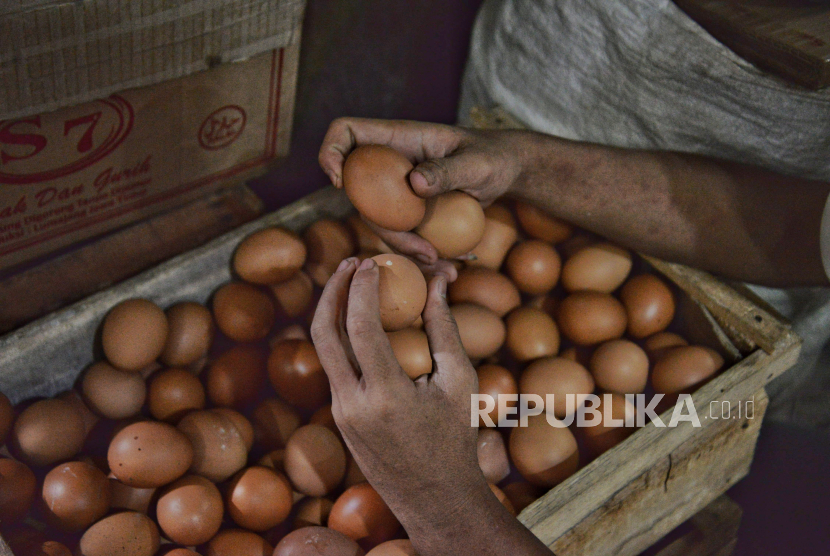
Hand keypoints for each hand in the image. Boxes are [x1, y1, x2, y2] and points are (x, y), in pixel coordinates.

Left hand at [310, 256, 487, 526]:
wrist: (433, 497)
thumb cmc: (455, 438)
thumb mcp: (459, 381)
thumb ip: (445, 328)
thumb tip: (439, 282)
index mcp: (385, 395)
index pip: (360, 326)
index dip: (361, 287)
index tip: (372, 262)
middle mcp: (352, 404)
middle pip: (323, 332)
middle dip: (332, 290)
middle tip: (349, 262)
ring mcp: (340, 412)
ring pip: (322, 349)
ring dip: (331, 310)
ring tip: (349, 283)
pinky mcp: (338, 417)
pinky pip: (333, 366)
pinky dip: (340, 336)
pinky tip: (357, 318)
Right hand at [318, 118, 530, 275]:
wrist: (504, 173)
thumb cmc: (493, 157)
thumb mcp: (476, 164)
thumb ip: (448, 171)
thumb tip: (414, 184)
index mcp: (397, 139)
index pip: (346, 132)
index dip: (332, 152)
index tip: (341, 182)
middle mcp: (389, 163)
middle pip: (357, 192)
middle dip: (382, 227)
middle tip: (423, 250)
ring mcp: (395, 188)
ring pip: (379, 221)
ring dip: (404, 249)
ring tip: (442, 265)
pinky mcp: (407, 210)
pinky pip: (400, 233)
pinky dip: (418, 253)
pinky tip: (445, 266)